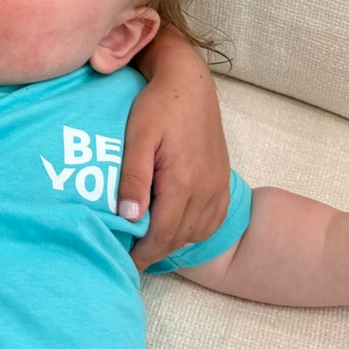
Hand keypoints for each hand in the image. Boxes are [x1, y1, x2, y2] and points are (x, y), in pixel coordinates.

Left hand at [121, 48, 229, 270]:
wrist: (189, 84)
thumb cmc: (156, 106)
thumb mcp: (137, 138)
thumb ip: (133, 178)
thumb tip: (128, 218)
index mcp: (183, 181)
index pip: (162, 235)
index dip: (143, 255)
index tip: (125, 265)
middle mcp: (206, 190)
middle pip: (178, 238)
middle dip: (154, 252)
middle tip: (131, 258)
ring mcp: (219, 187)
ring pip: (196, 233)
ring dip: (172, 243)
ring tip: (148, 245)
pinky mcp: (223, 182)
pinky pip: (211, 221)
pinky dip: (193, 231)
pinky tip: (174, 227)